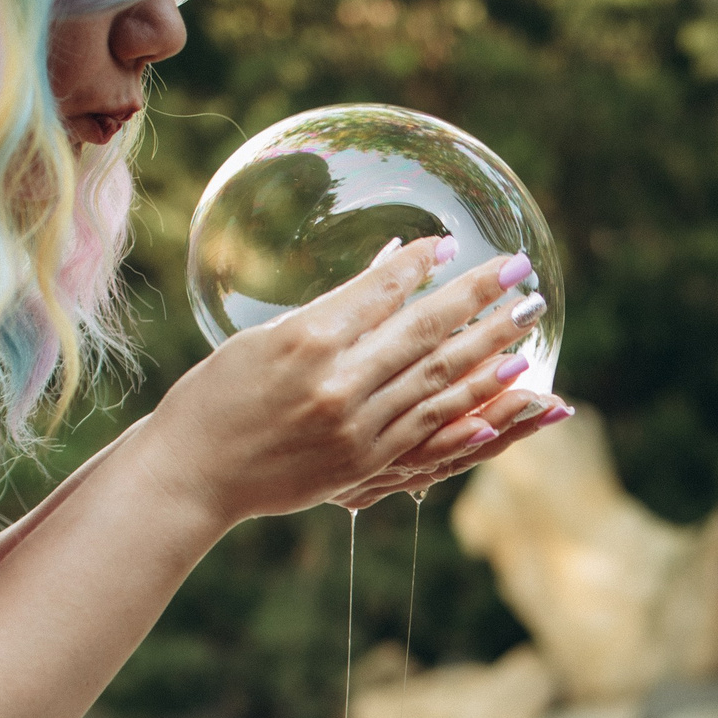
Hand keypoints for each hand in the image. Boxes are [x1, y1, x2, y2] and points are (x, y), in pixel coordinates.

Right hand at [144, 238, 546, 525]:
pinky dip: (468, 412)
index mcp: (306, 339)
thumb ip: (332, 308)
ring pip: (435, 384)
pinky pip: (427, 434)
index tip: (454, 244)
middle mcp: (336, 382)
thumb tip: (392, 267)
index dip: (422, 267)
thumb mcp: (264, 338)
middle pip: (421, 333)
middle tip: (519, 270)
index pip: (379, 293)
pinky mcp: (361, 464)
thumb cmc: (217, 396)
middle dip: (476, 298)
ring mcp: (353, 428)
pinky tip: (502, 396)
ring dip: (487, 352)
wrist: (192, 473)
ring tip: (526, 325)